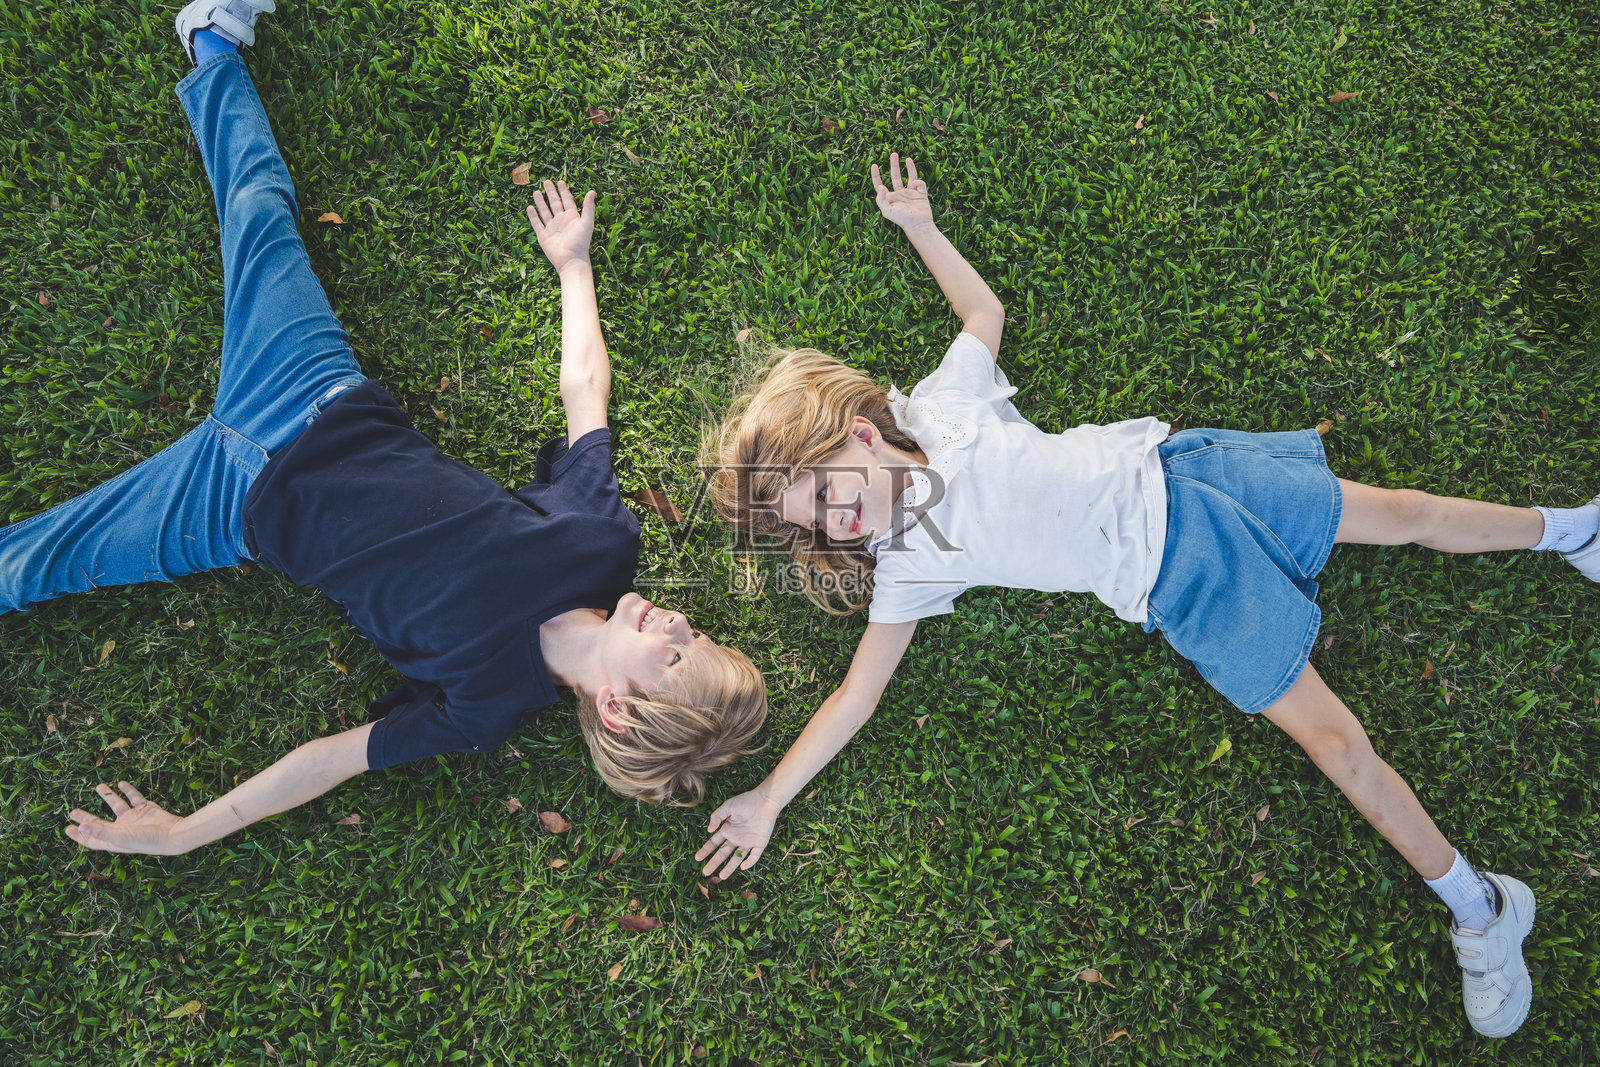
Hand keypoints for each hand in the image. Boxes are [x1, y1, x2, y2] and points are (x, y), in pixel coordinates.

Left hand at [66, 781, 186, 855]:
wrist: (174, 834)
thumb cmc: (147, 840)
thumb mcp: (121, 836)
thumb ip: (100, 831)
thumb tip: (80, 827)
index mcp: (114, 839)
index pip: (92, 839)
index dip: (79, 835)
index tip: (67, 828)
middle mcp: (122, 829)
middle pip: (99, 823)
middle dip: (86, 817)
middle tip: (73, 811)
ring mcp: (134, 819)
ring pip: (117, 806)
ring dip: (108, 796)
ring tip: (98, 786)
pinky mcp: (146, 809)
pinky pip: (135, 798)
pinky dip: (128, 790)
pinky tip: (121, 783)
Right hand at [527, 179, 596, 273]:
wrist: (571, 260)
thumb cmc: (581, 243)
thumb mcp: (587, 223)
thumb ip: (588, 208)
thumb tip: (592, 191)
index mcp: (572, 217)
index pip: (567, 200)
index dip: (564, 191)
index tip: (560, 182)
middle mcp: (561, 221)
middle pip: (555, 203)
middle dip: (551, 193)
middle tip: (546, 182)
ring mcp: (552, 228)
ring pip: (545, 212)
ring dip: (540, 202)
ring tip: (535, 192)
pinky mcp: (543, 236)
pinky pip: (537, 223)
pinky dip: (533, 216)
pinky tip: (530, 207)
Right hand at [695, 789, 781, 878]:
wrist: (765, 800)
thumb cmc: (746, 801)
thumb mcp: (728, 806)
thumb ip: (717, 816)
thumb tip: (708, 830)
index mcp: (728, 830)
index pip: (714, 843)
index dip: (706, 850)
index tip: (697, 858)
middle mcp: (736, 838)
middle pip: (723, 853)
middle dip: (714, 862)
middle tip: (705, 872)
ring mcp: (748, 842)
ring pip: (737, 858)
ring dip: (729, 867)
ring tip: (721, 877)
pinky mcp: (760, 843)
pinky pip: (754, 856)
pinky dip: (749, 862)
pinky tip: (743, 867)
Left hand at [870, 153, 934, 230]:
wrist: (919, 225)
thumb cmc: (902, 220)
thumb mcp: (887, 212)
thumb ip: (881, 200)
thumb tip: (880, 187)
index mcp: (890, 198)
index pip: (880, 184)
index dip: (876, 175)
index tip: (874, 165)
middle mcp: (899, 194)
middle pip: (895, 176)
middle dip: (894, 165)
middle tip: (893, 154)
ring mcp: (910, 193)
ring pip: (908, 176)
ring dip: (908, 167)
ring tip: (907, 158)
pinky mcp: (921, 194)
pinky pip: (919, 183)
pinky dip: (918, 181)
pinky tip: (916, 185)